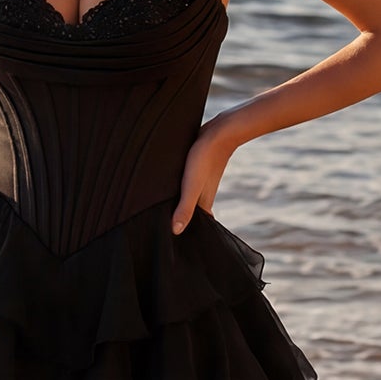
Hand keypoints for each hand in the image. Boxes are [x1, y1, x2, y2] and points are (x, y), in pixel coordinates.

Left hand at [171, 116, 239, 233]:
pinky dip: (178, 194)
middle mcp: (202, 197)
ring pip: (188, 202)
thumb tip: (176, 232)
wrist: (220, 132)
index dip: (188, 236)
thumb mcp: (191, 186)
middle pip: (191, 216)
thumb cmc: (205, 160)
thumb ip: (184, 208)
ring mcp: (199, 185)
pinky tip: (167, 192)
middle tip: (162, 234)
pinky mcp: (194, 173)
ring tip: (160, 216)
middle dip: (181, 224)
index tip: (176, 247)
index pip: (196, 227)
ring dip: (178, 208)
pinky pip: (185, 188)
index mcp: (203, 205)